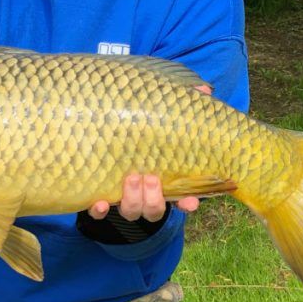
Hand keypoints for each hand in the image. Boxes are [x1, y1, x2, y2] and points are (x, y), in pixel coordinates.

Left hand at [85, 83, 210, 221]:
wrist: (102, 136)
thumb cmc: (142, 129)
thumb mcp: (162, 118)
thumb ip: (182, 107)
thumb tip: (203, 89)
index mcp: (165, 180)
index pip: (183, 198)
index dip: (188, 203)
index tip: (191, 202)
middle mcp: (145, 194)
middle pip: (154, 208)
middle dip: (154, 197)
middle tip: (151, 177)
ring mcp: (123, 198)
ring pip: (132, 211)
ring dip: (133, 200)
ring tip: (131, 178)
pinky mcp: (100, 198)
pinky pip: (99, 213)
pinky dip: (100, 210)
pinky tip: (100, 202)